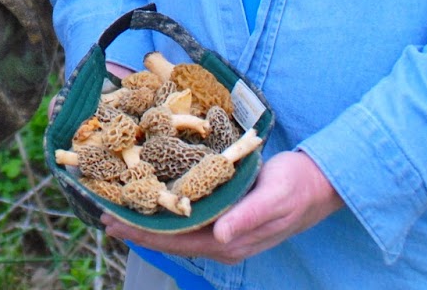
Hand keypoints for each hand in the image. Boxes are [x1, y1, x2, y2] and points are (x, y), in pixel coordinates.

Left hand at [103, 150, 342, 263]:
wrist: (322, 182)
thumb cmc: (298, 187)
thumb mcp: (275, 198)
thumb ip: (248, 217)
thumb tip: (221, 235)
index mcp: (230, 242)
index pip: (176, 242)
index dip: (144, 234)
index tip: (115, 223)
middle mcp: (223, 241)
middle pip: (171, 239)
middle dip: (137, 228)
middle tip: (104, 213)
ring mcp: (225, 231)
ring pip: (178, 230)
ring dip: (149, 220)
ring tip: (120, 207)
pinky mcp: (228, 217)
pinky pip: (190, 219)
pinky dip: (167, 211)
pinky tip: (154, 199)